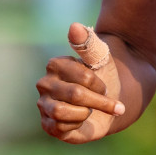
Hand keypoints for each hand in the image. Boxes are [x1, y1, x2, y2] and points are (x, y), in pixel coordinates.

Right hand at [36, 23, 126, 143]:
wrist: (106, 103)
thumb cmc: (102, 77)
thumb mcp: (100, 58)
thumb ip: (88, 42)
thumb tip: (74, 26)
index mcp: (55, 64)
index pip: (82, 77)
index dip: (99, 85)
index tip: (105, 87)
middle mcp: (45, 83)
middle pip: (75, 95)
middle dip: (99, 102)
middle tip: (111, 104)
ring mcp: (44, 104)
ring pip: (63, 112)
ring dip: (86, 112)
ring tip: (90, 110)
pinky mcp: (47, 124)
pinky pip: (60, 127)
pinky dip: (77, 124)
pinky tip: (81, 119)